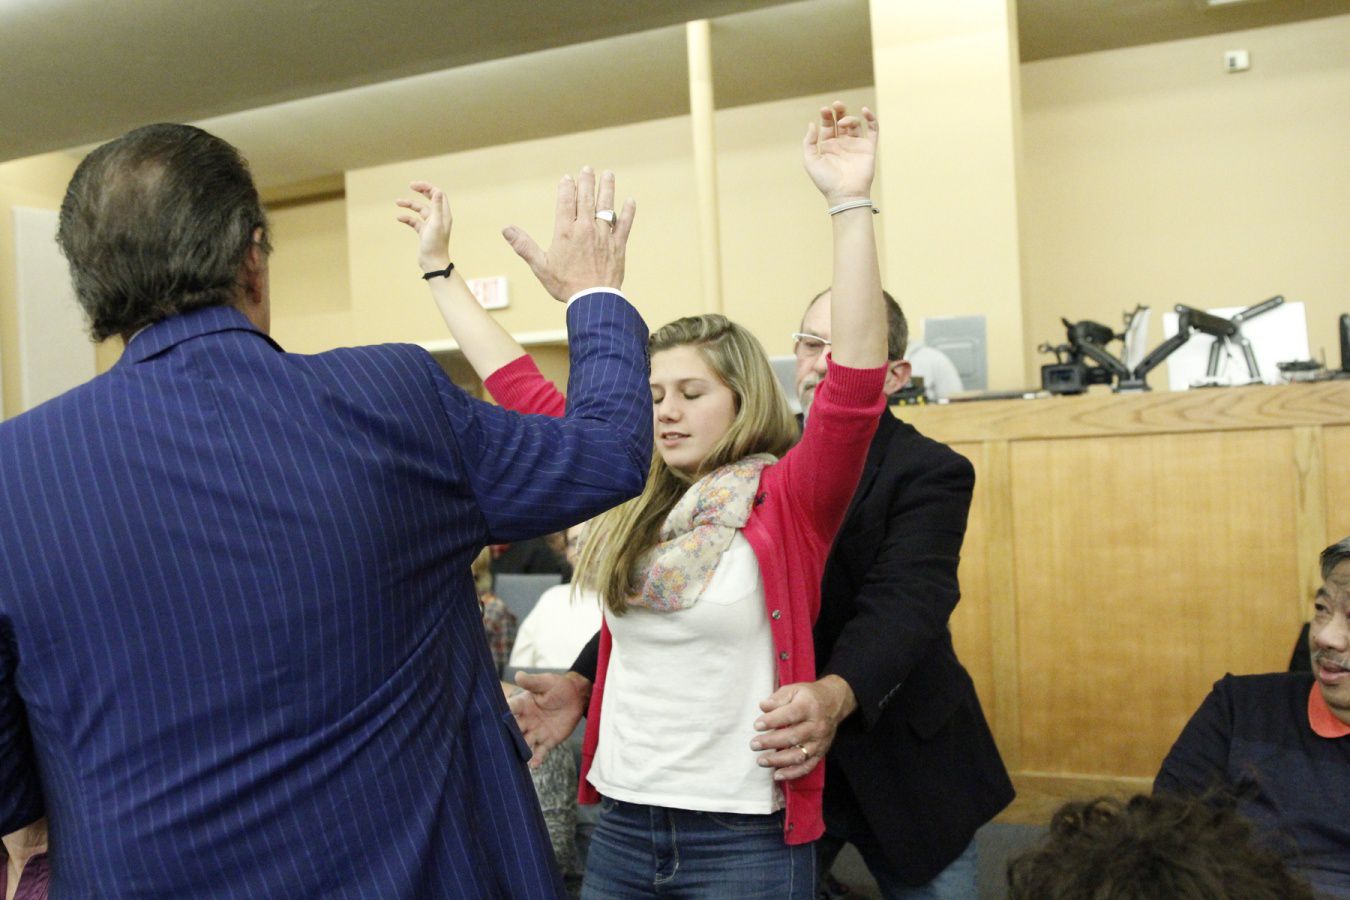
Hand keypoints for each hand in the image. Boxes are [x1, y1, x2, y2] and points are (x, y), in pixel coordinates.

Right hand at [394, 181, 451, 272]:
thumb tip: (437, 191)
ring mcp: (431, 225)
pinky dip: (407, 218)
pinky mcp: (424, 232)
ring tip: (397, 202)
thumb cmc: (435, 245)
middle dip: (421, 191)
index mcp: (444, 214)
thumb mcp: (435, 223)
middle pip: (430, 199)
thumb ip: (437, 207)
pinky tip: (399, 218)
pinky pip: (414, 222)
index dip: (428, 187)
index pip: (438, 195)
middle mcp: (439, 218)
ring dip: (409, 205)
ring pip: (420, 210)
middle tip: (411, 185)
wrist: (433, 263)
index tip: (416, 185)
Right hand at [501, 167, 635, 302]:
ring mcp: (604, 236)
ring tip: (608, 175)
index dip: (566, 188)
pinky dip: (628, 212)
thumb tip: (506, 229)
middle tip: (588, 168)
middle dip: (587, 181)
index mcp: (566, 232)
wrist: (594, 300)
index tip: (567, 178)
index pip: (565, 202)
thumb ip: (524, 246)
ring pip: (606, 207)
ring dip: (607, 189)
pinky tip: (630, 201)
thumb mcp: (540, 267)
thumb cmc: (565, 285)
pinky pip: (624, 225)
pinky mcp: (618, 245)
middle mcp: (586, 229)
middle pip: (586, 199)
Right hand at [508, 670, 589, 768]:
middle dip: (507, 736)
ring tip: (514, 757)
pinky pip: (540, 752)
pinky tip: (534, 764)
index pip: (510, 709)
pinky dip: (536, 759)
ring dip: (519, 750)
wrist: (576, 698)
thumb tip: (518, 675)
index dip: (504, 713)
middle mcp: (526, 720)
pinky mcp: (547, 741)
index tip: (496, 719)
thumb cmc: (558, 686)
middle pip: (513, 730)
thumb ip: (532, 681)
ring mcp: (535, 732)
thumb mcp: (546, 681)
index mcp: (523, 705)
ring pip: (523, 743)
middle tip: (499, 743)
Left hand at [750, 675, 856, 781]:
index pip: (790, 715)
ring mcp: (819, 741)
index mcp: (809, 706)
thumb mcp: (794, 689)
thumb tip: (763, 707)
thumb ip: (778, 698)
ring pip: (799, 755)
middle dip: (771, 742)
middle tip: (754, 744)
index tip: (757, 725)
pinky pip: (807, 767)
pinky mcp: (820, 753)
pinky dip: (792, 773)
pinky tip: (777, 774)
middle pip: (793, 737)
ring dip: (778, 760)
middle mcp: (816, 726)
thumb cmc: (808, 696)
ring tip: (761, 761)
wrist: (834, 703)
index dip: (772, 721)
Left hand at [802, 102, 878, 207]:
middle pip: (841, 121)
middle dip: (839, 111)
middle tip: (836, 104)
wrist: (845, 194)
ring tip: (843, 121)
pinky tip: (864, 111)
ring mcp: (856, 145)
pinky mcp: (868, 148)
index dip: (826, 116)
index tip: (824, 110)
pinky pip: (873, 130)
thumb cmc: (826, 181)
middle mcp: (842, 144)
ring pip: (855, 124)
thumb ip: (809, 142)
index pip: (828, 125)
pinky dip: (871, 119)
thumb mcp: (811, 161)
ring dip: (849, 118)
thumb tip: (812, 124)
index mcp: (829, 146)